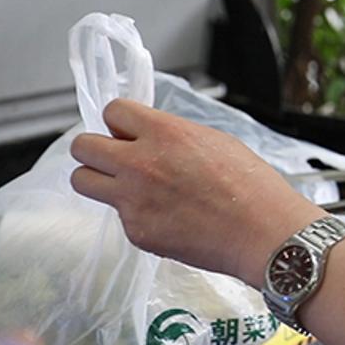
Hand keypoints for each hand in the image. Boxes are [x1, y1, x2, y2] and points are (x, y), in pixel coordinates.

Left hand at [69, 99, 322, 287]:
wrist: (262, 232)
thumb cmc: (251, 187)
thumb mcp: (216, 141)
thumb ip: (174, 136)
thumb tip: (151, 138)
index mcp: (165, 133)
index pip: (112, 111)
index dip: (120, 122)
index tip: (127, 132)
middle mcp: (141, 163)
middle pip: (82, 147)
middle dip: (96, 150)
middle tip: (116, 158)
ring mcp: (134, 200)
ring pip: (83, 181)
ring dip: (99, 180)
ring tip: (127, 187)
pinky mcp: (136, 231)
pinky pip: (118, 215)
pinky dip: (135, 214)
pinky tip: (166, 216)